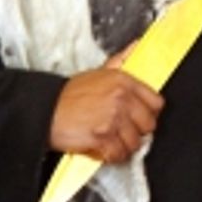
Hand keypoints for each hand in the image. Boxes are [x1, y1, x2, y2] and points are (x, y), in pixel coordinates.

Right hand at [49, 49, 163, 161]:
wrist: (45, 110)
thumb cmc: (69, 96)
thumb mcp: (97, 72)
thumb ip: (120, 60)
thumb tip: (137, 46)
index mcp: (123, 81)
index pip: (156, 103)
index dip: (147, 113)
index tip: (136, 118)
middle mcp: (121, 98)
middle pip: (148, 126)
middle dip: (135, 131)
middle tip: (119, 130)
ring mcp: (113, 118)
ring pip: (134, 143)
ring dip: (121, 146)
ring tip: (107, 139)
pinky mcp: (102, 137)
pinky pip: (118, 154)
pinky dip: (109, 155)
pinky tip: (100, 147)